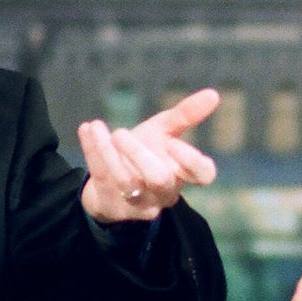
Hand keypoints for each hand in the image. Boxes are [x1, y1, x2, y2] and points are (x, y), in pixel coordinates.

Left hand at [78, 88, 220, 223]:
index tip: (173, 143)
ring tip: (97, 127)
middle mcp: (164, 192)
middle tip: (121, 133)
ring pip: (126, 181)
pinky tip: (87, 129)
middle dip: (139, 155)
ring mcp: (139, 203)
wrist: (112, 184)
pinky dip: (92, 151)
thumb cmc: (147, 153)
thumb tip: (214, 94)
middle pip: (159, 179)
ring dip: (108, 152)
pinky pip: (102, 178)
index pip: (203, 174)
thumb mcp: (165, 132)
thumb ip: (187, 115)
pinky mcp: (113, 206)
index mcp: (183, 174)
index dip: (191, 161)